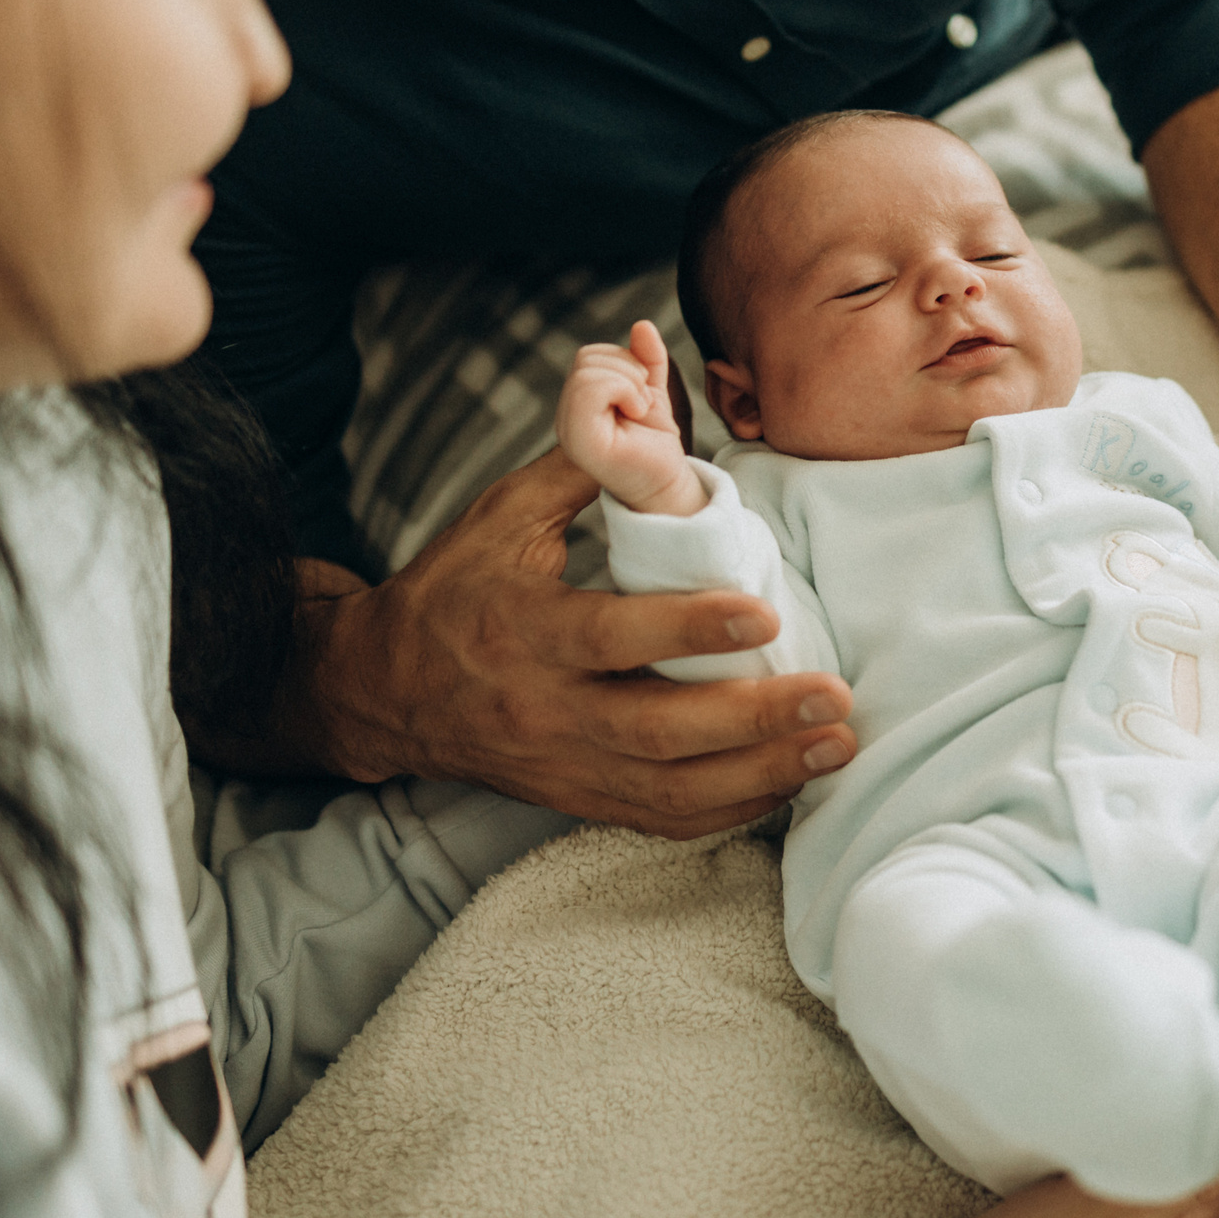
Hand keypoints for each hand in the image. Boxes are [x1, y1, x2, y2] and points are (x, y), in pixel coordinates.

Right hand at [268, 449, 855, 834]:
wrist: (383, 692)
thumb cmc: (455, 588)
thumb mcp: (502, 515)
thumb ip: (583, 468)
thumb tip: (651, 397)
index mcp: (521, 629)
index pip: (609, 637)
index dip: (687, 629)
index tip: (762, 612)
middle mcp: (542, 709)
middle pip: (654, 732)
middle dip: (750, 720)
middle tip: (832, 697)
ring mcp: (561, 765)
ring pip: (667, 790)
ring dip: (759, 774)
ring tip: (834, 745)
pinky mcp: (576, 799)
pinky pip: (659, 820)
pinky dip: (728, 810)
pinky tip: (788, 782)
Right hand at [556, 320, 704, 515]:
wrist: (669, 483)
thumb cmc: (655, 443)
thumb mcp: (651, 391)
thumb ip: (646, 359)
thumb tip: (643, 325)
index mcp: (575, 405)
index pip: (588, 356)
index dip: (625, 363)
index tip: (641, 396)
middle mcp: (565, 417)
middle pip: (586, 358)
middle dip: (628, 371)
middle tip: (642, 406)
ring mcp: (569, 431)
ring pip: (588, 370)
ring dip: (629, 384)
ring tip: (639, 413)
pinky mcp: (581, 442)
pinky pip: (590, 387)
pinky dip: (624, 390)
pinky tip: (637, 414)